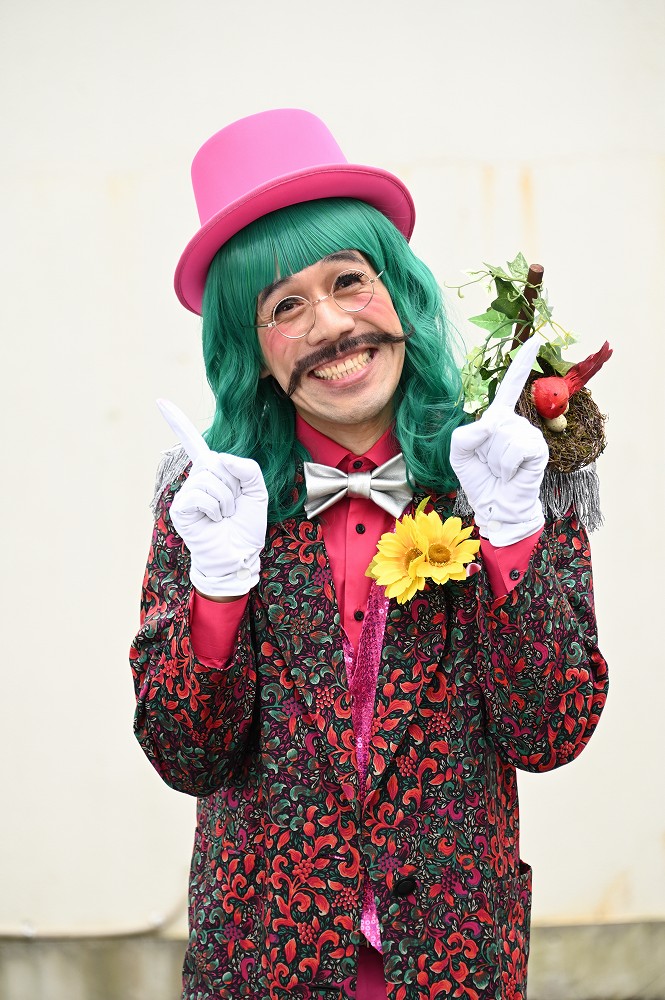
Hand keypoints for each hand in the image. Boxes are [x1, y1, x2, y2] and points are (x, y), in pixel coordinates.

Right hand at [157, 399, 267, 596]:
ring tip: (224, 516)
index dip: (178, 422)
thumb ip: (247, 467)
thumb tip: (221, 457)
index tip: (160, 401)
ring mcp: (186, 494)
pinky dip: (215, 508)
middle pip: (215, 461)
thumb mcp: (257, 491)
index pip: (194, 443)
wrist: (239, 556)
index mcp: (213, 472)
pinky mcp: (180, 508)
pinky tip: (214, 521)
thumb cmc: (246, 527)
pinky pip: (201, 494)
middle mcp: (196, 479)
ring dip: (226, 500)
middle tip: (233, 507)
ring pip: (210, 478)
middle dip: (234, 485)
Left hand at [450, 334, 547, 546]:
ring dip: (495, 458)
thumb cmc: (479, 479)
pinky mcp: (538, 449)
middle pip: (493, 422)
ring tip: (501, 469)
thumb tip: (490, 426)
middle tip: (491, 464)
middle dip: (484, 448)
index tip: (536, 340)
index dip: (521, 363)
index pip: (510, 386)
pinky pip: (516, 447)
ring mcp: (530, 434)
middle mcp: (517, 422)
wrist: (494, 506)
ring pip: (503, 435)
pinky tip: (510, 473)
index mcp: (498, 418)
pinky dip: (506, 464)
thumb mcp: (458, 453)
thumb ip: (463, 434)